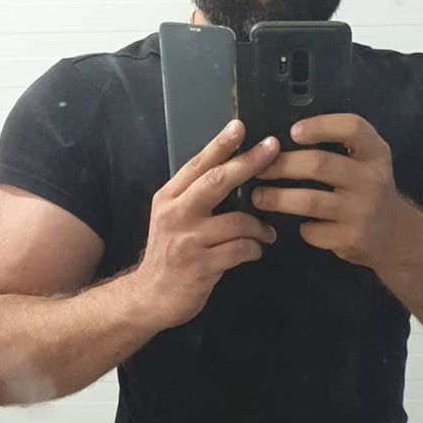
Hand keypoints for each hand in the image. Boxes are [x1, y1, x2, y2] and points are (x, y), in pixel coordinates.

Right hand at [137, 120, 279, 329]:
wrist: (150, 296)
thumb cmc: (169, 254)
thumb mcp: (172, 218)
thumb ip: (194, 196)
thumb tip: (232, 170)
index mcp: (169, 198)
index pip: (198, 165)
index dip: (220, 144)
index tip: (240, 126)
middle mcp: (176, 214)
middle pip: (217, 181)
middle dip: (248, 163)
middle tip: (272, 148)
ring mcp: (189, 241)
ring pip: (238, 221)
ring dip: (260, 226)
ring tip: (267, 233)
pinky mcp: (202, 266)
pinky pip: (240, 250)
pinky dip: (254, 249)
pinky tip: (256, 251)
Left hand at [252, 114, 406, 267]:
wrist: (395, 237)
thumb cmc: (370, 191)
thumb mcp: (368, 163)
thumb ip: (341, 148)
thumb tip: (283, 142)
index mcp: (375, 154)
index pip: (352, 128)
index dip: (320, 126)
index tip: (293, 132)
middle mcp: (371, 180)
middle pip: (319, 164)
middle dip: (282, 165)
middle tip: (260, 170)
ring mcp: (361, 211)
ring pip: (309, 201)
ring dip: (277, 198)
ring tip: (259, 197)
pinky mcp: (350, 238)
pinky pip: (313, 230)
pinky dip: (301, 227)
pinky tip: (298, 224)